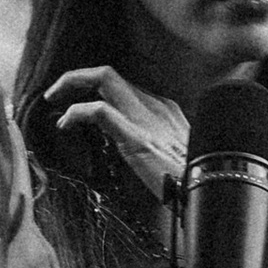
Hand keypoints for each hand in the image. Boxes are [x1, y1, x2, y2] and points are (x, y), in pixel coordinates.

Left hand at [41, 65, 189, 209]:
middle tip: (55, 94)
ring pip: (104, 79)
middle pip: (110, 74)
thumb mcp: (175, 156)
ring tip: (53, 100)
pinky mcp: (136, 137)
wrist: (214, 192)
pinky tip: (65, 124)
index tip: (79, 104)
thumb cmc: (193, 182)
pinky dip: (77, 112)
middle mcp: (156, 107)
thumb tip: (138, 153)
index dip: (95, 89)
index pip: (124, 86)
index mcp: (165, 110)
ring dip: (72, 83)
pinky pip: (99, 111)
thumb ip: (156, 146)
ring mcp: (146, 120)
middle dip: (78, 77)